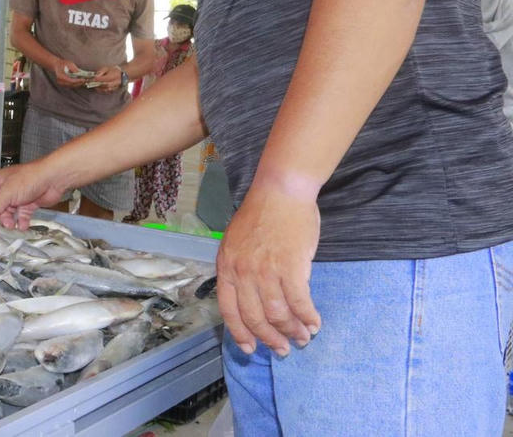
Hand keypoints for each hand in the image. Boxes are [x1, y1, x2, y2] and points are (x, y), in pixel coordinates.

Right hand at [0, 161, 65, 228]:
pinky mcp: (28, 203)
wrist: (53, 178)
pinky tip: (23, 225)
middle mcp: (4, 190)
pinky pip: (21, 216)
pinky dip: (21, 222)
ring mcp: (16, 197)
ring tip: (10, 225)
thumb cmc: (31, 177)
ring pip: (6, 213)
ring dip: (7, 220)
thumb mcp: (7, 193)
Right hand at [52, 59, 87, 87]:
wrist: (56, 65)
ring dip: (78, 84)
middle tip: (86, 80)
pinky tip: (80, 81)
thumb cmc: (63, 63)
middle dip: (79, 83)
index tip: (83, 79)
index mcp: (61, 76)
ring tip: (84, 81)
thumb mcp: (69, 63)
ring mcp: (61, 83)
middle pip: (72, 84)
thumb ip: (74, 69)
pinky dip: (76, 83)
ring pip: (72, 85)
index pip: (71, 81)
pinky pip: (71, 85)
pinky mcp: (63, 84)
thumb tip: (79, 73)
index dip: (78, 81)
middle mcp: (60, 81)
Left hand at [92, 65, 123, 92]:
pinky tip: (97, 88)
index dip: (95, 80)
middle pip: (104, 85)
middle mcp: (114, 82)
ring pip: (105, 89)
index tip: (89, 79)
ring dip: (98, 88)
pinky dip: (102, 90)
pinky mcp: (114, 89)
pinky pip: (107, 91)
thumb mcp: (107, 68)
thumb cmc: (114, 70)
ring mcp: (115, 86)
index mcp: (112, 76)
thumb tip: (96, 75)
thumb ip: (101, 71)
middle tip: (89, 84)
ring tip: (93, 86)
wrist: (123, 74)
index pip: (102, 79)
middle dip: (96, 85)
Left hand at [217, 179, 322, 356]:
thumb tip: (250, 299)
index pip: (229, 310)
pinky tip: (314, 323)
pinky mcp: (290, 267)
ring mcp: (265, 270)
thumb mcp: (236, 243)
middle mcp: (242, 272)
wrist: (280, 192)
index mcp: (226, 266)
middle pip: (255, 317)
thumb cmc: (261, 216)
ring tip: (302, 338)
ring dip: (292, 331)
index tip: (251, 349)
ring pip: (278, 314)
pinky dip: (308, 317)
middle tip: (284, 349)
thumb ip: (240, 270)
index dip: (240, 333)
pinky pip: (299, 302)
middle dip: (270, 339)